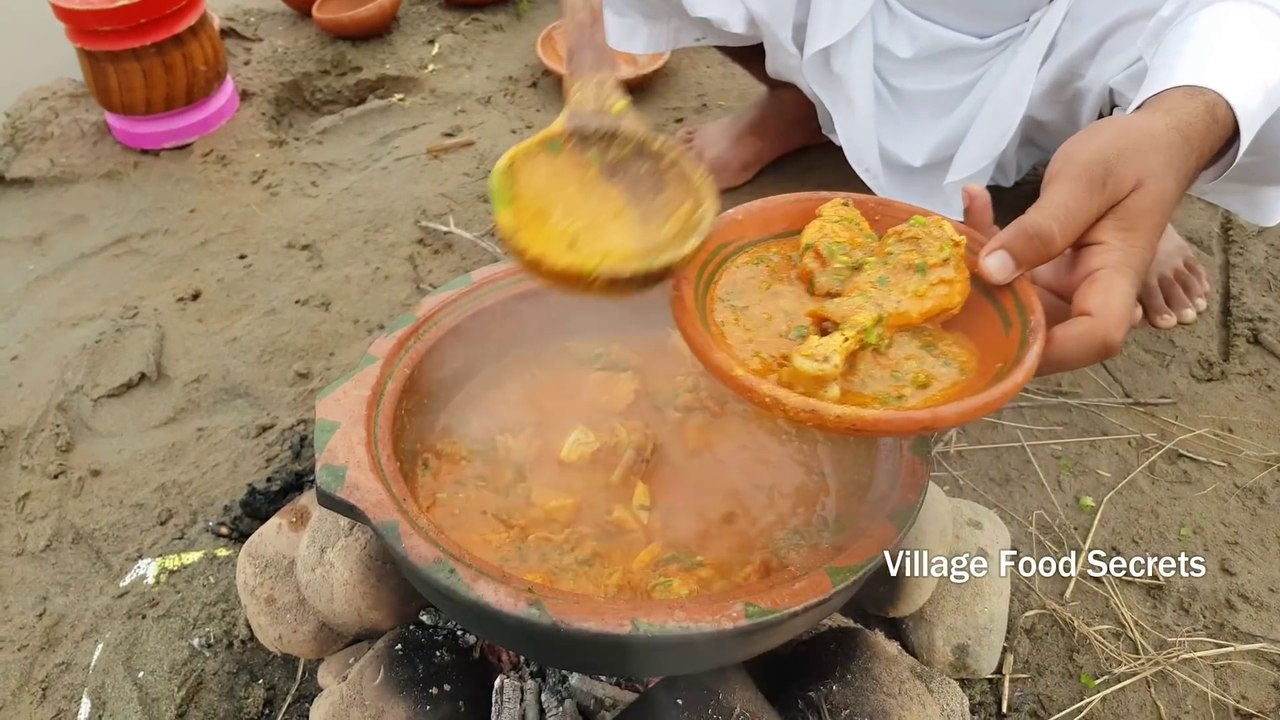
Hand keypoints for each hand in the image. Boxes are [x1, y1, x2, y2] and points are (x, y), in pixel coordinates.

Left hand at [970, 88, 1236, 375]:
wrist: (1151, 142)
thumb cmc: (1133, 156)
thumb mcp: (1085, 182)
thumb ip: (1042, 229)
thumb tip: (992, 273)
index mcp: (1116, 277)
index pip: (1095, 338)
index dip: (1050, 351)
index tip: (995, 334)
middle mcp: (1089, 291)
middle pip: (1044, 333)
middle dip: (990, 315)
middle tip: (948, 274)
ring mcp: (1065, 283)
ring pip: (1016, 306)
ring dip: (978, 278)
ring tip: (958, 228)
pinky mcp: (1046, 269)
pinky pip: (1010, 274)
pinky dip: (986, 248)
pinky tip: (974, 203)